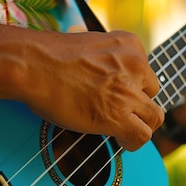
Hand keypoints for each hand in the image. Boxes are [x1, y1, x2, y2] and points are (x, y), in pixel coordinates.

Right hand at [16, 30, 163, 150]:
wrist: (31, 64)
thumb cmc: (48, 56)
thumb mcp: (89, 43)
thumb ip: (105, 57)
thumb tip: (103, 74)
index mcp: (130, 44)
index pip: (145, 71)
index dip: (134, 87)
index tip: (120, 95)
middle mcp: (135, 64)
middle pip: (153, 93)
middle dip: (138, 105)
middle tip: (121, 113)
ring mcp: (128, 90)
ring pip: (154, 117)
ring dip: (140, 125)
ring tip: (124, 131)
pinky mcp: (117, 114)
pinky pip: (142, 135)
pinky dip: (133, 142)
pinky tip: (120, 141)